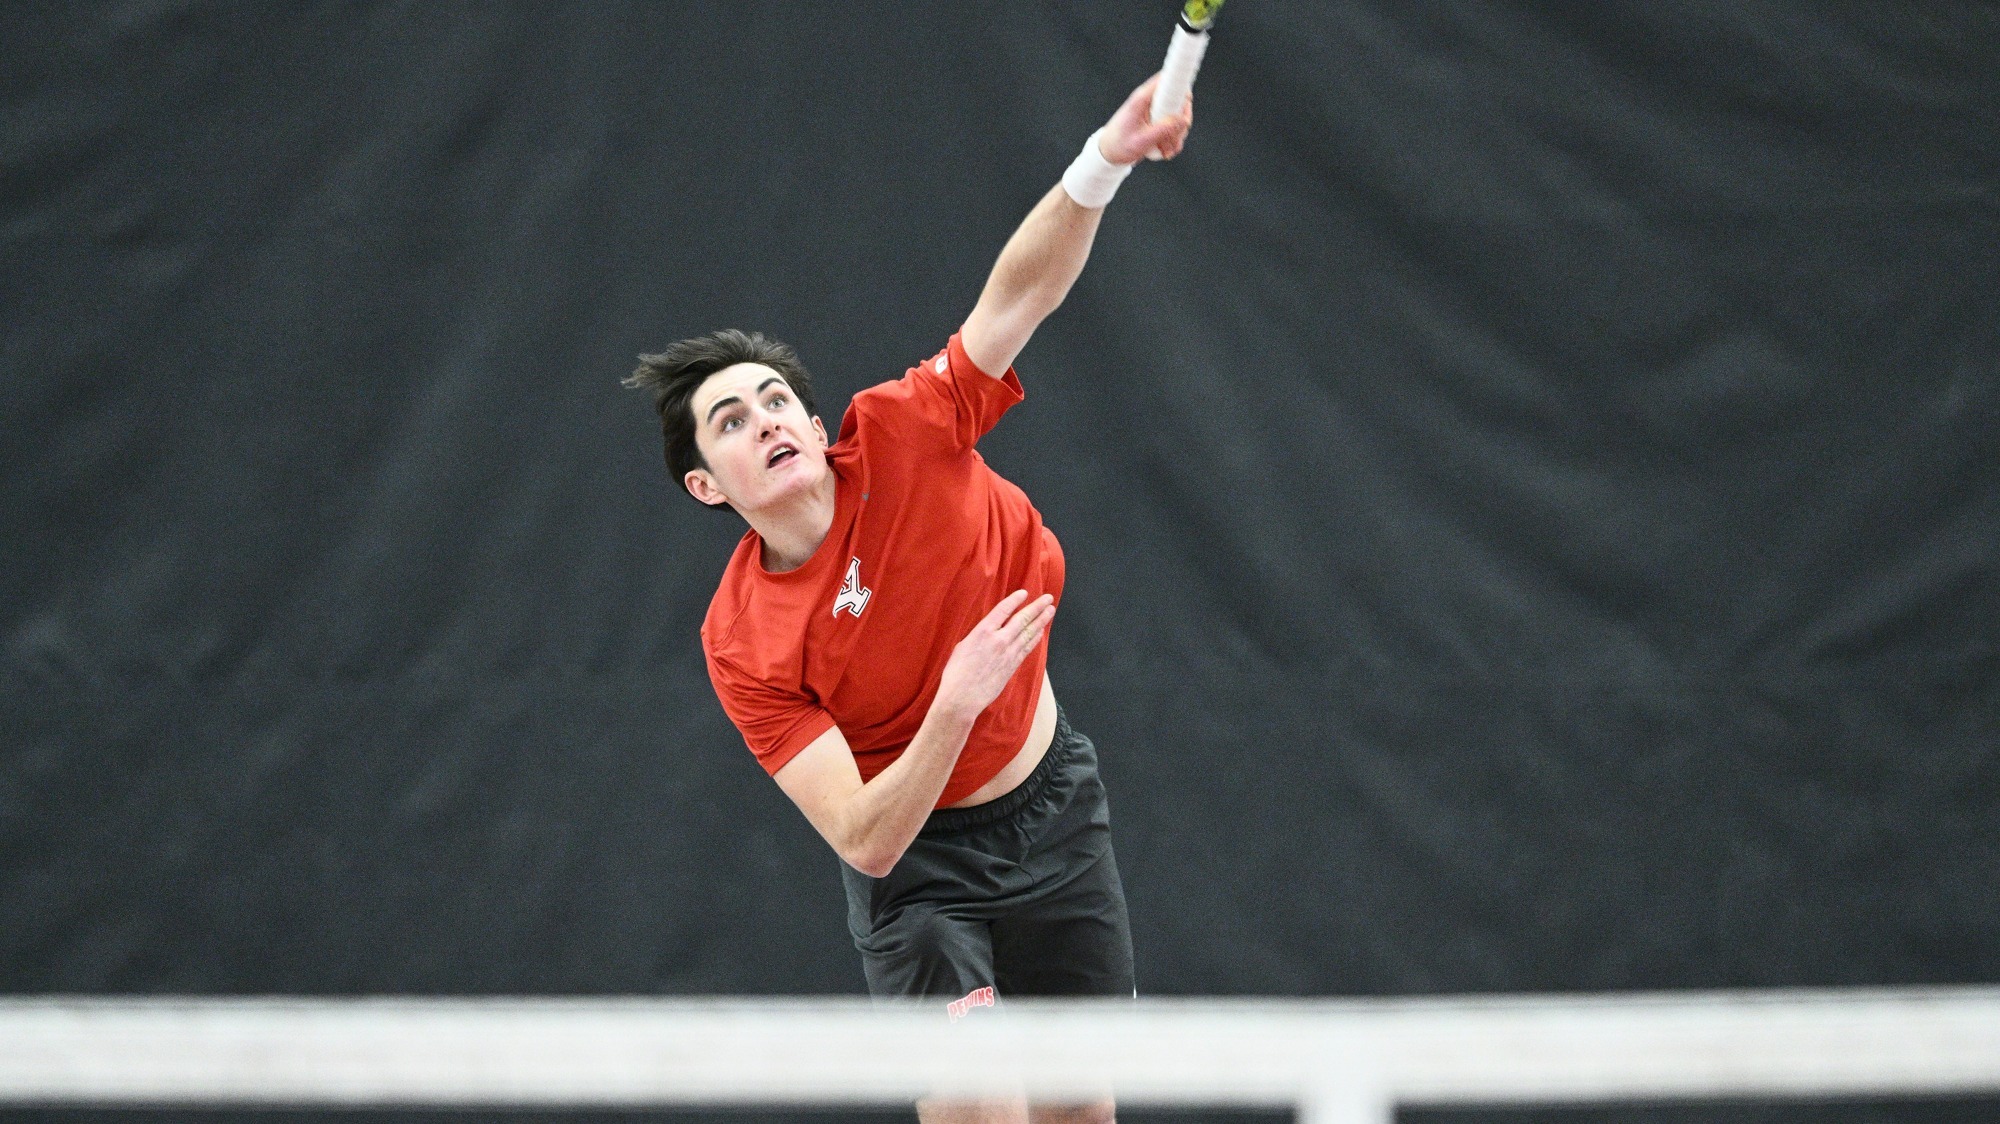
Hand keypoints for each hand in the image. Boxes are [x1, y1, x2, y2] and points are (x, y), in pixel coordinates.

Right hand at [934, 590, 1055, 720]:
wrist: (963, 697)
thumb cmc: (956, 673)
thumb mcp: (962, 646)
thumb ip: (979, 636)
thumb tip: (988, 632)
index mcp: (982, 631)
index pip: (1003, 610)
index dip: (1015, 600)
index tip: (1024, 593)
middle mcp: (999, 640)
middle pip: (1022, 619)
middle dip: (1037, 607)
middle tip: (1048, 598)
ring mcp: (1008, 653)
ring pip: (1029, 632)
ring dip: (1041, 620)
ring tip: (1050, 611)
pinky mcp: (1013, 666)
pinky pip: (1028, 648)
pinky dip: (1035, 638)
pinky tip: (1041, 632)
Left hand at [1095, 72, 1193, 165]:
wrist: (1108, 153)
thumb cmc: (1119, 145)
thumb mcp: (1141, 141)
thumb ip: (1163, 130)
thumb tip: (1183, 121)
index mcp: (1142, 98)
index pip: (1168, 80)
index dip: (1181, 88)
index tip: (1187, 101)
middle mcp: (1150, 101)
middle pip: (1180, 100)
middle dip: (1181, 122)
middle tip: (1175, 138)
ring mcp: (1156, 110)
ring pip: (1179, 116)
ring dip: (1177, 135)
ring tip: (1166, 151)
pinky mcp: (1158, 120)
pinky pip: (1175, 127)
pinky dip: (1173, 140)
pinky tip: (1165, 151)